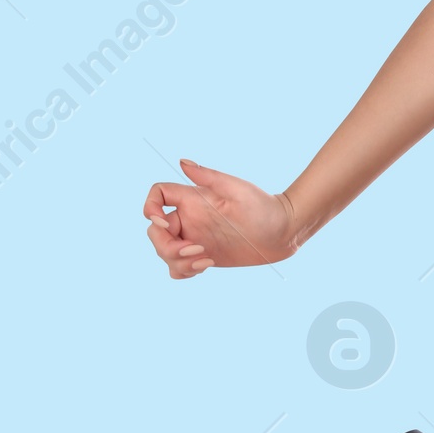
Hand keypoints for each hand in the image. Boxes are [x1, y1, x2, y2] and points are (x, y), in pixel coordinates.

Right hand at [143, 159, 297, 278]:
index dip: (150, 208)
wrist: (283, 231)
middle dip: (166, 246)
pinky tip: (206, 264)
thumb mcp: (236, 189)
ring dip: (178, 261)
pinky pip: (179, 267)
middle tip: (196, 250)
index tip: (164, 222)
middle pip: (156, 232)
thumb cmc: (263, 206)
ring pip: (165, 253)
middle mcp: (191, 218)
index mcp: (193, 199)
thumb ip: (208, 176)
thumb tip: (181, 161)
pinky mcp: (204, 256)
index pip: (158, 196)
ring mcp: (196, 238)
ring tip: (206, 260)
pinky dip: (184, 270)